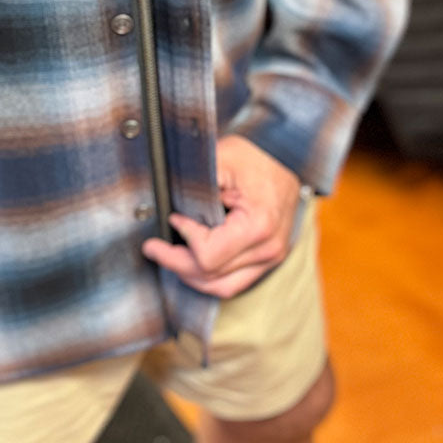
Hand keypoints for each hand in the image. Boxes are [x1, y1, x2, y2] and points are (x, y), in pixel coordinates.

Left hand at [142, 137, 303, 297]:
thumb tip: (167, 206)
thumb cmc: (256, 155)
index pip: (208, 256)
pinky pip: (235, 281)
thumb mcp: (221, 160)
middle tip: (154, 248)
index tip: (172, 219)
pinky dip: (211, 276)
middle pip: (212, 277)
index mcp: (258, 226)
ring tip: (170, 257)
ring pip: (223, 287)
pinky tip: (193, 260)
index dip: (184, 239)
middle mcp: (268, 249)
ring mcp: (271, 257)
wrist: (287, 154)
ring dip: (192, 275)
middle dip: (177, 263)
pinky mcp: (269, 258)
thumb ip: (194, 186)